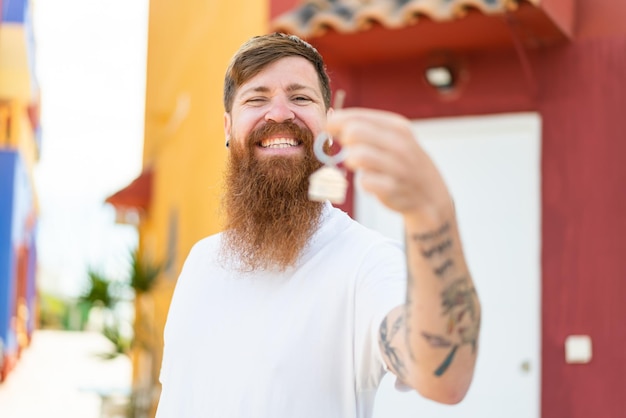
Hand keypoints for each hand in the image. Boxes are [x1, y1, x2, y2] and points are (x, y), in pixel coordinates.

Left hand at [327, 108, 453, 223]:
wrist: (430, 196)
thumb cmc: (404, 164)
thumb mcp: (394, 138)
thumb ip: (365, 128)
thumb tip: (331, 121)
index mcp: (398, 127)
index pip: (356, 117)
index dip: (336, 123)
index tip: (329, 130)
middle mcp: (400, 144)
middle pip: (354, 132)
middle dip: (344, 141)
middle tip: (347, 150)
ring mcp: (398, 167)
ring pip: (357, 156)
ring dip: (352, 162)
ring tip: (359, 166)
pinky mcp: (392, 189)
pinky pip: (364, 182)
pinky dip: (364, 183)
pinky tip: (372, 183)